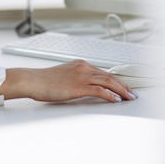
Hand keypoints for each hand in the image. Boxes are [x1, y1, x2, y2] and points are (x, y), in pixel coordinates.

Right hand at [0, 60, 136, 102]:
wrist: (33, 80)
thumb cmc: (44, 80)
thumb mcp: (63, 75)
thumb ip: (76, 78)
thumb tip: (84, 87)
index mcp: (80, 64)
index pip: (103, 72)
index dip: (116, 80)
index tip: (123, 87)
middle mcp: (83, 68)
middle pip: (109, 75)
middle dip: (123, 85)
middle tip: (131, 93)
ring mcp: (81, 76)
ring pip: (108, 81)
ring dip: (121, 90)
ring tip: (128, 97)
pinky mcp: (78, 86)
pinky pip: (99, 90)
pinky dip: (110, 95)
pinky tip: (115, 100)